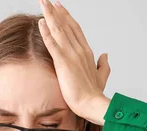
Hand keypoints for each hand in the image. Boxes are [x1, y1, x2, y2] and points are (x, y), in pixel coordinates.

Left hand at [37, 0, 110, 121]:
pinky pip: (53, 44)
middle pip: (66, 25)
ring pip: (59, 30)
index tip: (59, 7)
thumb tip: (105, 55)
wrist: (93, 104)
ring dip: (49, 15)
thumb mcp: (101, 76)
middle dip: (55, 11)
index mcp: (87, 52)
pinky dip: (46, 32)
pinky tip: (40, 23)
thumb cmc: (95, 94)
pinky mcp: (64, 63)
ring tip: (42, 3)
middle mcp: (80, 50)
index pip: (75, 29)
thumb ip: (103, 65)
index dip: (66, 17)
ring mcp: (72, 55)